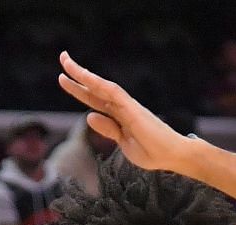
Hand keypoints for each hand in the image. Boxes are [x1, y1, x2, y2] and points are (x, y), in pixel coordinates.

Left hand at [58, 51, 197, 173]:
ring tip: (67, 63)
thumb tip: (89, 116)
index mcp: (118, 116)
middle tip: (63, 57)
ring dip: (84, 75)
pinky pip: (114, 93)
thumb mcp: (124, 144)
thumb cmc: (152, 152)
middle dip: (77, 74)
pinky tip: (86, 77)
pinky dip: (99, 84)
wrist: (172, 156)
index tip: (62, 78)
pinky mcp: (133, 110)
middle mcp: (121, 106)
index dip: (78, 89)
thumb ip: (109, 130)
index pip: (94, 99)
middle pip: (95, 88)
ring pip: (102, 86)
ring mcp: (127, 106)